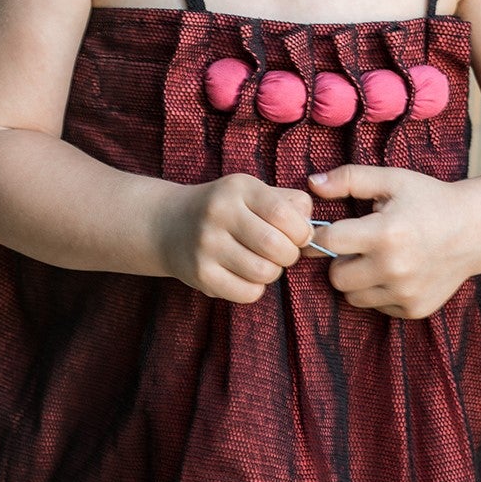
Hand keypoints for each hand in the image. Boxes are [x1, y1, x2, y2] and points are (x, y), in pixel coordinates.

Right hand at [160, 173, 314, 303]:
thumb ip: (289, 203)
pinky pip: (248, 293)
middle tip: (282, 252)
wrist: (168, 224)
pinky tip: (245, 275)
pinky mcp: (201, 274)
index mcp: (238, 188)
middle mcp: (219, 213)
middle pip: (276, 247)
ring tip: (262, 262)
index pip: (284, 214)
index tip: (298, 236)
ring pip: (264, 272)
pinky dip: (255, 288)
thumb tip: (312, 229)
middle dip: (290, 255)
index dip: (301, 232)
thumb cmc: (227, 209)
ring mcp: (207, 245)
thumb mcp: (254, 193)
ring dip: (272, 272)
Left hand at [305, 165, 475, 319]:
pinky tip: (399, 272)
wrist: (475, 229)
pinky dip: (381, 292)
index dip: (324, 233)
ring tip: (378, 258)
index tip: (331, 229)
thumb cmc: (429, 200)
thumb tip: (312, 184)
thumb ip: (349, 178)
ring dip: (358, 279)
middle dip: (341, 260)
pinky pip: (378, 306)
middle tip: (359, 245)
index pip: (329, 241)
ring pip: (353, 297)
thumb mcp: (392, 180)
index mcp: (385, 233)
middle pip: (336, 277)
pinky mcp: (415, 309)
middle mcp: (395, 268)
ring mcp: (406, 293)